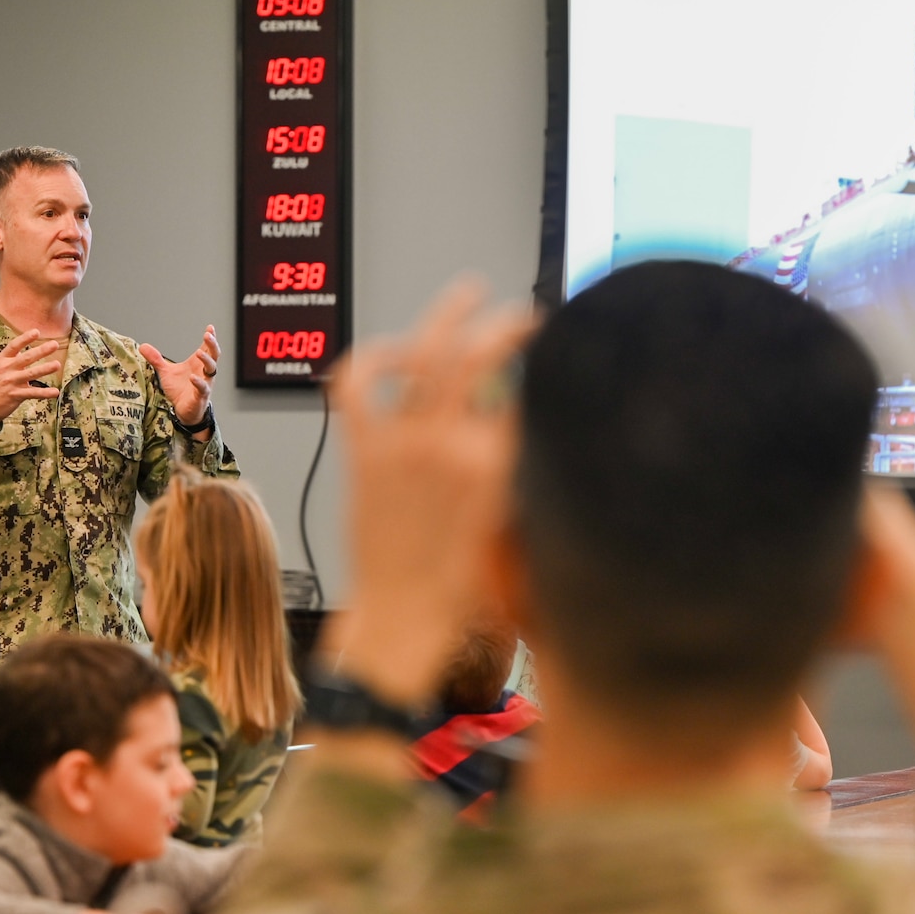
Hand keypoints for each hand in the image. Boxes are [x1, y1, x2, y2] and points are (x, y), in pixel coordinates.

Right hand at [0, 329, 61, 426]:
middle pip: (26, 358)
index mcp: (2, 360)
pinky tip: (55, 392)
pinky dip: (45, 393)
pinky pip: (33, 393)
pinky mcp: (15, 395)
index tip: (36, 331)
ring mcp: (11, 382)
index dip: (25, 338)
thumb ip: (11, 359)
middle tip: (55, 344)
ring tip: (57, 364)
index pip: (14, 346)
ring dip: (45, 369)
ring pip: (31, 374)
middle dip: (41, 351)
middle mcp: (7, 369)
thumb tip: (24, 349)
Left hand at [139, 326, 220, 429]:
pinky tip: (192, 377)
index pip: (208, 348)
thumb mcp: (166, 372)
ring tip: (199, 352)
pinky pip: (203, 388)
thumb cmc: (180, 390)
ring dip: (207, 360)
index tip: (210, 327)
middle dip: (212, 345)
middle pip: (214, 355)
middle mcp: (204, 372)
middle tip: (208, 335)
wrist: (184, 412)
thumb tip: (143, 346)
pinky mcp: (200, 396)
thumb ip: (156, 359)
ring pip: (212, 370)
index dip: (211, 338)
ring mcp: (205, 383)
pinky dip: (199, 382)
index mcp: (198, 364)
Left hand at [327, 279, 532, 707]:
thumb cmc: (460, 589)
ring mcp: (402, 443)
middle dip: (510, 323)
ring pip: (428, 351)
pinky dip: (373, 355)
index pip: (529, 388)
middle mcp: (449, 446)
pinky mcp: (364, 450)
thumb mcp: (515, 523)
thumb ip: (522, 464)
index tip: (556, 353)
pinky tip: (394, 349)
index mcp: (497, 467)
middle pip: (483, 352)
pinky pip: (358, 383)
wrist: (403, 620)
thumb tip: (529, 417)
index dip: (546, 363)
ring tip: (468, 293)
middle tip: (526, 318)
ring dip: (451, 313)